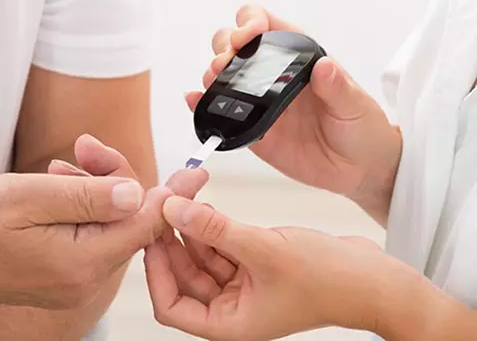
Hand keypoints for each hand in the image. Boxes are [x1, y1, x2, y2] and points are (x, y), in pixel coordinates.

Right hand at [0, 138, 207, 310]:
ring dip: (94, 188)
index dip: (171, 196)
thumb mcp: (30, 196)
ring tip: (62, 168)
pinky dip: (85, 206)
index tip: (195, 174)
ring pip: (111, 223)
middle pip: (128, 220)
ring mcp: (78, 279)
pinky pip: (94, 233)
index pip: (144, 225)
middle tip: (87, 149)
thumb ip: (89, 196)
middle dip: (114, 178)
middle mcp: (87, 278)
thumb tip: (138, 194)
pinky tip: (64, 184)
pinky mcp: (69, 273)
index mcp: (82, 262)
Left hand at [144, 197, 434, 340]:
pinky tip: (204, 206)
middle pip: (185, 275)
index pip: (172, 306)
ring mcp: (245, 285)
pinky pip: (222, 246)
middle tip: (162, 206)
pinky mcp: (256, 264)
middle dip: (172, 241)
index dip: (156, 272)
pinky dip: (212, 227)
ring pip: (202, 257)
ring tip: (183, 198)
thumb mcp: (264, 250)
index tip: (150, 237)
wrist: (372, 277)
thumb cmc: (330, 280)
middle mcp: (233, 307)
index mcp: (230, 322)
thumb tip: (173, 209)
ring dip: (191, 229)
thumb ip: (214, 230)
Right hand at [187, 5, 401, 223]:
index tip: (248, 35)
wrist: (358, 170)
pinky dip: (204, 105)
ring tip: (213, 80)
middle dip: (224, 46)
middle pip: (235, 46)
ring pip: (224, 75)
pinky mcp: (253, 130)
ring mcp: (260, 102)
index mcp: (298, 59)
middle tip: (227, 62)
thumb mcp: (356, 106)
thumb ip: (338, 88)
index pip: (267, 25)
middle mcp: (274, 77)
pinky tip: (196, 101)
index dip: (251, 22)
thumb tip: (324, 67)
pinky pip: (223, 114)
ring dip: (212, 72)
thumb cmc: (362, 129)